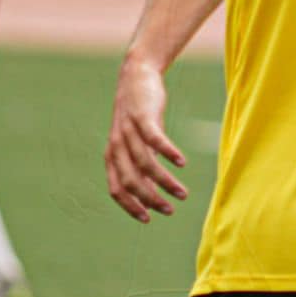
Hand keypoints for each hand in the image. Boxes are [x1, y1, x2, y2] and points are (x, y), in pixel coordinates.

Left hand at [105, 56, 187, 222]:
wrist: (136, 77)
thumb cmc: (138, 114)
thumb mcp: (136, 141)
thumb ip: (139, 163)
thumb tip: (149, 190)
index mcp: (112, 156)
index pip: (117, 189)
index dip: (130, 206)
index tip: (149, 219)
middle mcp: (117, 147)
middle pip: (131, 181)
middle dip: (150, 200)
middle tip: (170, 210)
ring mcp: (128, 132)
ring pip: (145, 165)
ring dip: (164, 182)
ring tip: (182, 193)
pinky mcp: (143, 117)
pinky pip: (155, 140)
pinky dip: (168, 153)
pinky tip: (181, 163)